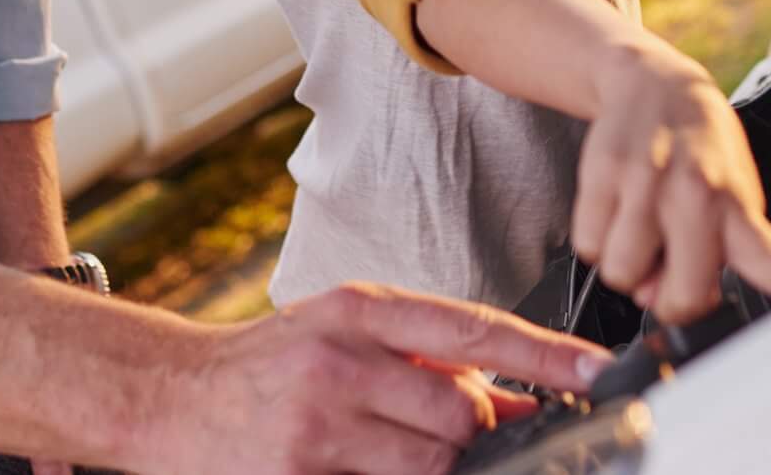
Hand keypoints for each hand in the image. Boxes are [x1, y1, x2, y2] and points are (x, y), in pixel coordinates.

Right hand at [142, 283, 606, 474]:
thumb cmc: (270, 365)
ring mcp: (319, 428)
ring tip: (397, 449)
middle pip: (464, 413)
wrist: (169, 397)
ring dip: (440, 466)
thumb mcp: (345, 333)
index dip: (546, 354)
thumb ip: (426, 357)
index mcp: (359, 311)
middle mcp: (340, 361)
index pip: (474, 329)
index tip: (600, 370)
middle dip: (477, 433)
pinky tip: (368, 467)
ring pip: (433, 464)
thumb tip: (522, 397)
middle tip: (455, 434)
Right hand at [572, 44, 770, 323]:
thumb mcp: (732, 193)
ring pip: (622, 273)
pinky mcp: (602, 173)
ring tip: (640, 229)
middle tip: (667, 264)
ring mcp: (645, 183)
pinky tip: (616, 211)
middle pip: (679, 298)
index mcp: (735, 204)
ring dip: (626, 264)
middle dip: (666, 296)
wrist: (654, 84)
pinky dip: (597, 239)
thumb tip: (657, 297)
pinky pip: (588, 245)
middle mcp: (694, 194)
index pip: (769, 257)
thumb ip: (713, 253)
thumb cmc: (698, 147)